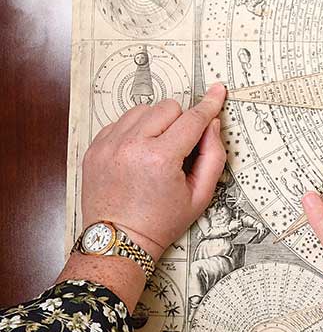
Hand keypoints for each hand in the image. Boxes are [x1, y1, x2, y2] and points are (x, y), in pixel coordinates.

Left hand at [80, 83, 227, 260]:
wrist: (120, 240)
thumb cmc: (161, 222)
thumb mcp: (199, 196)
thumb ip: (213, 157)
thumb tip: (212, 125)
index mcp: (161, 159)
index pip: (191, 120)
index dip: (208, 106)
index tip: (217, 91)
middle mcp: (132, 145)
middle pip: (167, 107)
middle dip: (180, 122)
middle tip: (181, 150)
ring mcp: (109, 144)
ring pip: (143, 109)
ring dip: (157, 123)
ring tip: (158, 152)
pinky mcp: (96, 146)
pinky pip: (121, 121)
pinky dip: (135, 131)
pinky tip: (139, 155)